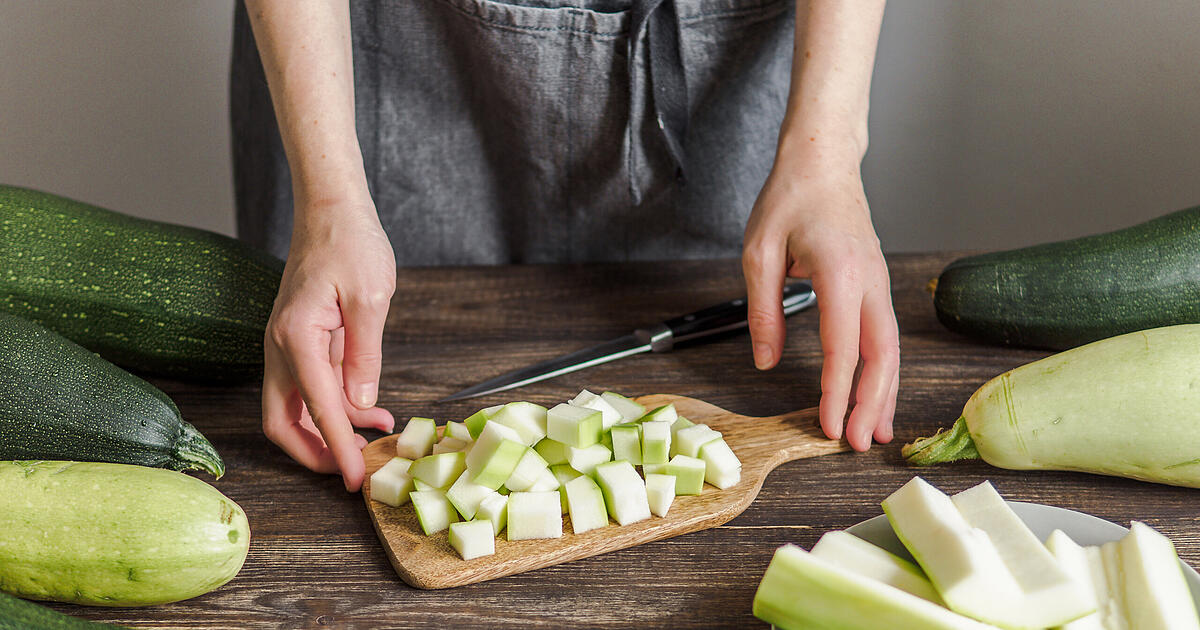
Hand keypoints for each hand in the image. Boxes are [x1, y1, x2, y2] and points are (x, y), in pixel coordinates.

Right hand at [262, 199, 396, 490]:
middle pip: (283, 422)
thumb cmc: (350, 243)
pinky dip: (336, 407)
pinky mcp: (300, 342)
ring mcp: (287, 346)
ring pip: (296, 408)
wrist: (331, 209)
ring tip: (379, 435)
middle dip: (315, 454)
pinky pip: (311, 387)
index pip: (317, 408)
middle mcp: (281, 346)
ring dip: (331, 430)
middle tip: (353, 470)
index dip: (337, 449)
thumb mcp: (370, 297)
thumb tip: (361, 402)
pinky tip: (372, 409)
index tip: (354, 479)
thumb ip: (365, 354)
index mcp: (296, 337)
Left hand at [742, 156, 898, 451]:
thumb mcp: (758, 251)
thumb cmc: (789, 198)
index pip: (843, 347)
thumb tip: (765, 361)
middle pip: (881, 355)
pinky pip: (885, 335)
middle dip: (873, 404)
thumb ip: (764, 309)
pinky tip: (877, 394)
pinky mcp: (876, 284)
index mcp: (840, 273)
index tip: (830, 427)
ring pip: (891, 348)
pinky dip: (884, 370)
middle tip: (860, 445)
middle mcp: (869, 281)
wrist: (823, 160)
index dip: (837, 393)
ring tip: (878, 434)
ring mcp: (879, 282)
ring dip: (885, 393)